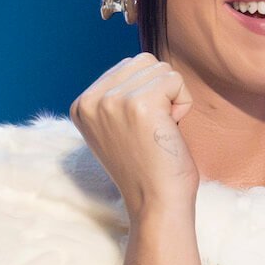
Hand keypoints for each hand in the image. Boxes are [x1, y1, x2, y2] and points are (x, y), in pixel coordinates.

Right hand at [70, 53, 197, 217]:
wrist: (156, 202)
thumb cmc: (147, 168)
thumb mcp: (115, 127)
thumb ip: (117, 97)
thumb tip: (141, 64)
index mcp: (81, 104)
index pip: (126, 66)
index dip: (145, 94)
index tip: (139, 129)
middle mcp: (91, 100)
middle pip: (143, 62)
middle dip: (159, 92)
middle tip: (153, 130)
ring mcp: (113, 100)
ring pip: (160, 68)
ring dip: (172, 98)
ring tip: (160, 130)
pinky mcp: (140, 104)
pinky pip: (175, 80)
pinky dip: (183, 103)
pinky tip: (170, 129)